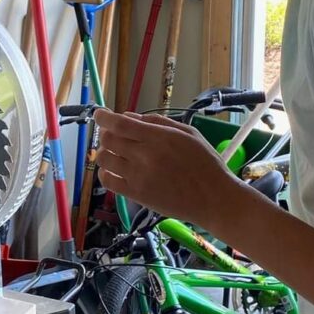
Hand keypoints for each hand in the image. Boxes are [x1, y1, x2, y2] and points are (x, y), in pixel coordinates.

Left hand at [94, 108, 242, 231]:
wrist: (214, 198)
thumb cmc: (205, 163)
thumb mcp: (188, 133)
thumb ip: (157, 121)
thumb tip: (128, 116)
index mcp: (158, 137)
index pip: (119, 124)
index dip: (103, 117)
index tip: (100, 114)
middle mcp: (144, 155)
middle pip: (108, 139)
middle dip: (106, 133)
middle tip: (114, 135)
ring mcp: (138, 176)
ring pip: (104, 159)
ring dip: (105, 152)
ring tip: (115, 153)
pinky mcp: (136, 195)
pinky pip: (108, 181)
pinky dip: (105, 173)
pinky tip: (114, 170)